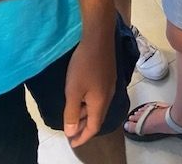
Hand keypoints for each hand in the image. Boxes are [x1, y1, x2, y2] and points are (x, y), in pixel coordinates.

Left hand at [63, 32, 115, 146]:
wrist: (99, 38)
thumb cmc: (83, 65)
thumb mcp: (73, 91)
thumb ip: (72, 112)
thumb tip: (72, 132)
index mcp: (100, 102)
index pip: (93, 127)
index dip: (83, 137)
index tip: (72, 143)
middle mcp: (109, 96)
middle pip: (98, 117)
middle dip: (85, 127)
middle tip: (71, 130)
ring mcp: (110, 85)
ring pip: (99, 106)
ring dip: (87, 113)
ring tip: (74, 114)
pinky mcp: (109, 76)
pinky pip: (100, 97)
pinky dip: (91, 103)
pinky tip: (83, 96)